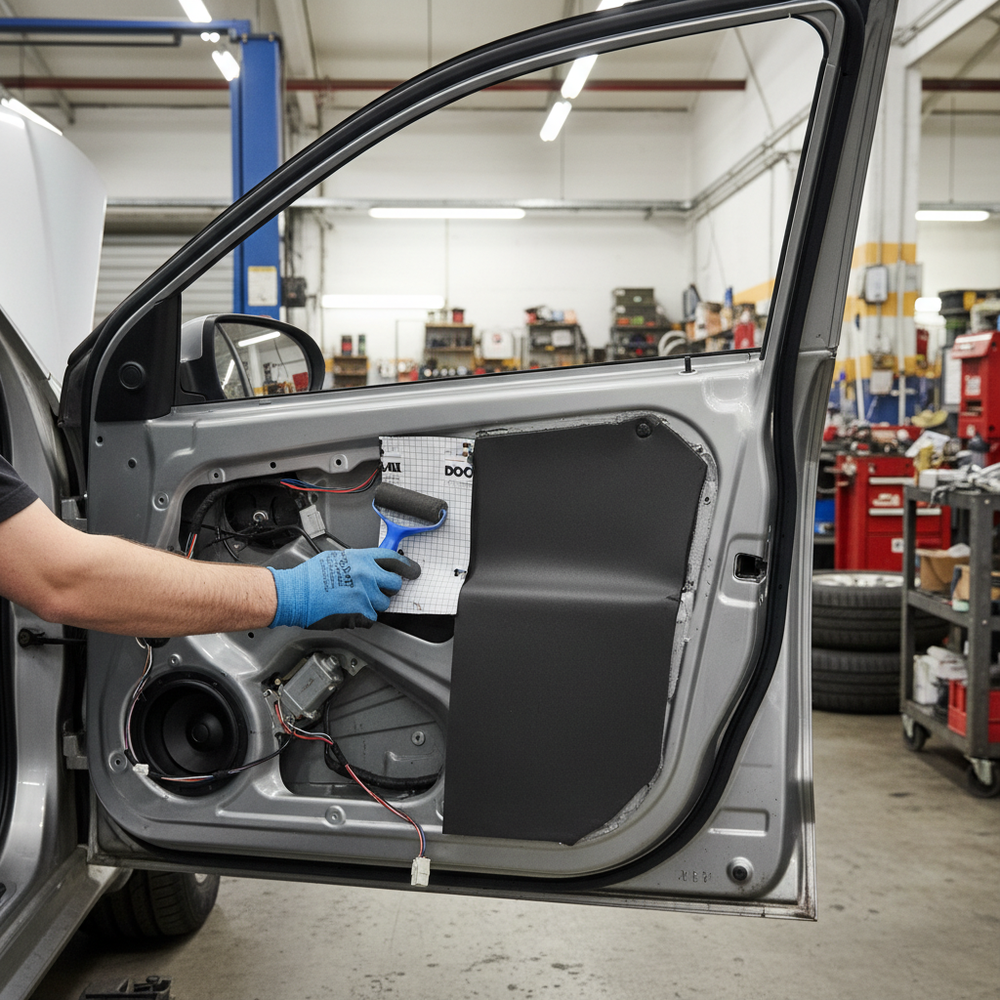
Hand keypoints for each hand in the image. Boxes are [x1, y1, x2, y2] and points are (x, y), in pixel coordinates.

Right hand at [268, 549, 417, 627]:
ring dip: (373, 605)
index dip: (407, 566)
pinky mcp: (359, 613)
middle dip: (388, 589)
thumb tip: (370, 566)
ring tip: (354, 602)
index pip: (394, 560)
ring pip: (384, 604)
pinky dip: (363, 619)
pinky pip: (372, 619)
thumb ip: (357, 561)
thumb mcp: (336, 558)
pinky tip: (349, 612)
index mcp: (361, 559)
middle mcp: (366, 575)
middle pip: (395, 584)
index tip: (413, 571)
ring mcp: (364, 595)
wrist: (295, 594)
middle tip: (376, 591)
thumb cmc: (309, 577)